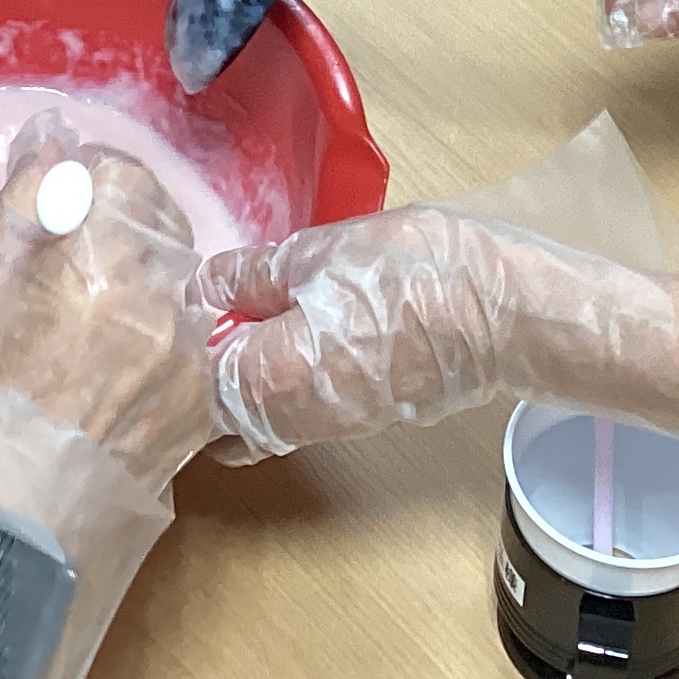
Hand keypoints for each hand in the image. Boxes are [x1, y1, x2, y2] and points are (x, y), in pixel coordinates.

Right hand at [0, 114, 218, 678]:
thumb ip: (20, 206)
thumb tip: (50, 136)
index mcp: (97, 268)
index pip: (122, 177)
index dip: (90, 183)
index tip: (64, 204)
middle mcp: (157, 308)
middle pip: (160, 224)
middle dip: (120, 227)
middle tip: (70, 264)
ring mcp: (186, 361)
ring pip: (179, 282)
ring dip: (142, 283)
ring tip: (85, 328)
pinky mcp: (199, 407)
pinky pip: (190, 341)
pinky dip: (159, 338)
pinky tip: (112, 370)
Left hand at [202, 207, 678, 459]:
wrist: (510, 312)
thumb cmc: (418, 274)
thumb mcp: (320, 253)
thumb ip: (251, 275)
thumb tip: (201, 285)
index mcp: (269, 381)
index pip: (189, 385)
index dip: (172, 344)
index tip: (168, 302)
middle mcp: (293, 421)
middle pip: (219, 414)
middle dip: (198, 374)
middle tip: (193, 313)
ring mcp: (331, 426)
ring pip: (258, 414)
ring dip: (241, 375)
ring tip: (238, 313)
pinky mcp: (363, 416)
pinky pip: (297, 409)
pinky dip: (278, 378)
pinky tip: (286, 327)